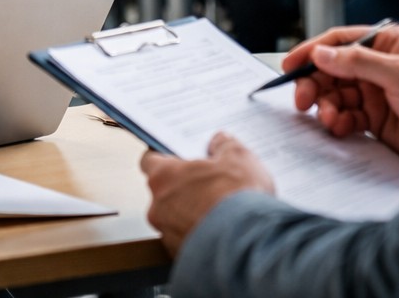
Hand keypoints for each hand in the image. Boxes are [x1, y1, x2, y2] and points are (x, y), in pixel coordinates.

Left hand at [141, 133, 273, 254]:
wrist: (248, 245)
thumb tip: (221, 142)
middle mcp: (158, 207)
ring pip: (174, 218)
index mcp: (164, 176)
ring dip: (190, 214)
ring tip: (220, 211)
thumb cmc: (238, 201)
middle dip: (182, 187)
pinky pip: (186, 240)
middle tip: (207, 183)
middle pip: (163, 191)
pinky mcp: (181, 257)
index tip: (177, 155)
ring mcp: (167, 235)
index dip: (164, 156)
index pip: (150, 160)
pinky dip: (199, 235)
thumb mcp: (239, 157)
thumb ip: (224, 145)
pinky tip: (221, 231)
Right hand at [285, 24, 398, 165]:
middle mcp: (381, 66)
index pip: (342, 40)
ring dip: (327, 106)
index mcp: (390, 44)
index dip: (314, 51)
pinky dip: (339, 122)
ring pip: (337, 95)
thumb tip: (323, 53)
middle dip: (316, 84)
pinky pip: (347, 117)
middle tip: (303, 100)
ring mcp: (378, 93)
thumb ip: (359, 62)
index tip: (291, 64)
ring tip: (329, 118)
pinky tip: (341, 128)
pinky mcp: (377, 120)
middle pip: (334, 70)